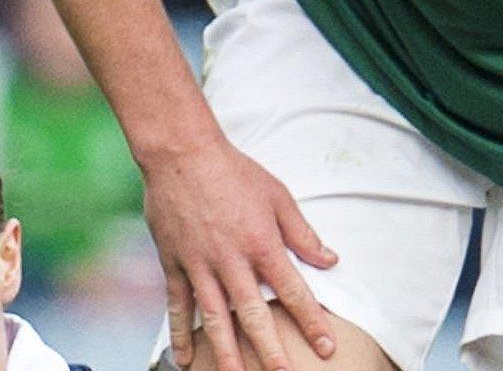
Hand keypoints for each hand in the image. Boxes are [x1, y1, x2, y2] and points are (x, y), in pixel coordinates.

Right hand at [142, 136, 336, 370]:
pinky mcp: (174, 263)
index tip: (325, 347)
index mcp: (262, 243)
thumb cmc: (233, 171)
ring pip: (215, 319)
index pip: (293, 291)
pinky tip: (183, 359)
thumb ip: (302, 233)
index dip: (311, 322)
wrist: (181, 152)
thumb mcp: (278, 196)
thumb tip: (329, 260)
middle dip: (271, 351)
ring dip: (227, 353)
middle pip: (254, 315)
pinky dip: (179, 333)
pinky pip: (177, 305)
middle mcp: (231, 260)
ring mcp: (200, 265)